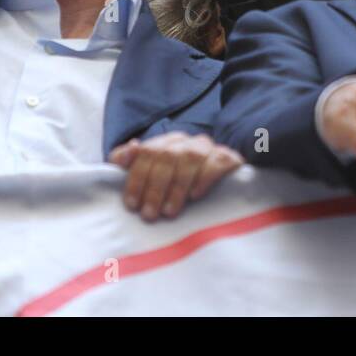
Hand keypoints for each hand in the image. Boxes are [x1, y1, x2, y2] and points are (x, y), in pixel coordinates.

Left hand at [108, 132, 243, 220]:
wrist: (216, 181)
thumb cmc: (173, 183)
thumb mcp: (147, 173)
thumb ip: (128, 161)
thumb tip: (128, 150)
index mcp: (164, 142)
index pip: (147, 151)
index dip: (137, 178)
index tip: (132, 204)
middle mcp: (185, 141)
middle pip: (167, 156)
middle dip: (155, 187)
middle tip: (149, 214)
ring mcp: (207, 148)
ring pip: (190, 158)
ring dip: (177, 186)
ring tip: (169, 212)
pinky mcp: (228, 158)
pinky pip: (217, 162)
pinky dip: (204, 178)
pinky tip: (195, 195)